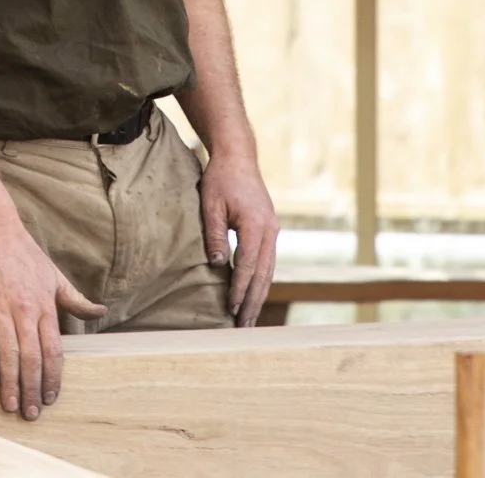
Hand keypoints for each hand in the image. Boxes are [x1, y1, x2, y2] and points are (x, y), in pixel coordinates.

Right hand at [0, 214, 106, 420]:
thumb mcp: (54, 275)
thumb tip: (100, 312)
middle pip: (32, 357)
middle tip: (30, 414)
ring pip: (8, 353)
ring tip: (10, 405)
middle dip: (32, 389)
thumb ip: (75, 299)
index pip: (53, 349)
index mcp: (45, 305)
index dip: (53, 377)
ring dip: (10, 383)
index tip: (51, 399)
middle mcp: (24, 309)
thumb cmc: (23, 253)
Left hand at [200, 149, 278, 325]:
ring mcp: (273, 230)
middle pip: (263, 274)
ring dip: (259, 295)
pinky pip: (268, 262)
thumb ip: (214, 234)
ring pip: (269, 271)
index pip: (248, 265)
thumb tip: (218, 264)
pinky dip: (261, 281)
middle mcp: (270, 230)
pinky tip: (254, 295)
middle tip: (243, 327)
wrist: (238, 156)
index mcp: (255, 224)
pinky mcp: (270, 230)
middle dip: (253, 302)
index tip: (230, 309)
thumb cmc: (221, 178)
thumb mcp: (210, 204)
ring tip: (249, 319)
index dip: (239, 289)